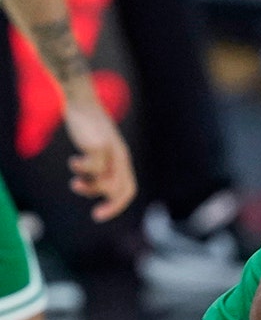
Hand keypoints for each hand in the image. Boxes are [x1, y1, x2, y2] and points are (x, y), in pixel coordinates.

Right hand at [61, 96, 135, 221]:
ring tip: (75, 182)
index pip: (128, 189)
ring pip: (107, 181)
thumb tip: (92, 187)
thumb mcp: (95, 150)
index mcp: (122, 161)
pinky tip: (73, 162)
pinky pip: (94, 166)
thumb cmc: (87, 129)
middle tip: (95, 213)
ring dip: (89, 188)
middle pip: (122, 190)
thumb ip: (97, 167)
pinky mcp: (99, 144)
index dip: (117, 205)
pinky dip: (82, 168)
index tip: (99, 215)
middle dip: (111, 206)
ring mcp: (111, 151)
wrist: (83, 104)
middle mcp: (120, 158)